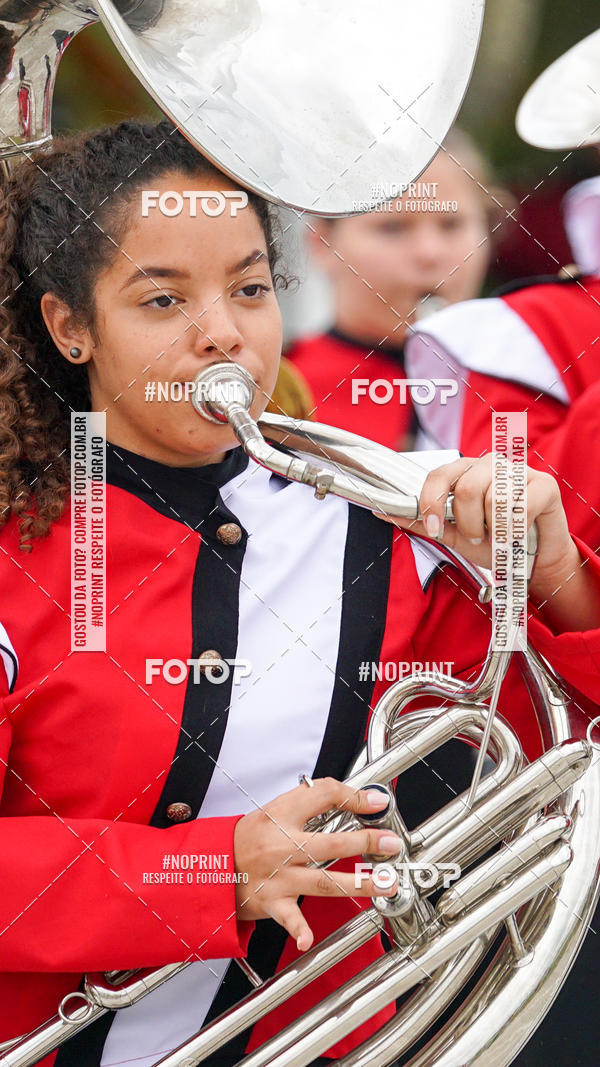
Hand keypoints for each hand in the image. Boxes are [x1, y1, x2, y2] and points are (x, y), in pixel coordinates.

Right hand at [233, 777, 402, 950]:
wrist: (212, 866)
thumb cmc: (248, 838)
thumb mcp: (275, 810)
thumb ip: (312, 802)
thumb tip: (356, 799)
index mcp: (282, 816)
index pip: (321, 795)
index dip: (352, 796)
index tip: (377, 803)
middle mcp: (281, 845)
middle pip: (329, 842)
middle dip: (365, 842)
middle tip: (391, 844)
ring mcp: (278, 876)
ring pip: (322, 881)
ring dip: (356, 884)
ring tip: (383, 884)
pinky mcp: (271, 902)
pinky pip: (288, 917)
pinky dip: (298, 929)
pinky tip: (308, 939)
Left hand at [376, 455, 576, 582]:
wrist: (535, 560)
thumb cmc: (495, 543)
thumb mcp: (455, 536)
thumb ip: (424, 524)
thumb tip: (384, 513)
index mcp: (465, 472)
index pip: (438, 475)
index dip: (431, 503)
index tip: (434, 529)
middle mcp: (490, 465)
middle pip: (465, 489)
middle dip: (468, 525)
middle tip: (476, 538)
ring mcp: (518, 471)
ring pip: (493, 499)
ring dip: (494, 530)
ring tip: (500, 537)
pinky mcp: (544, 484)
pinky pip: (520, 507)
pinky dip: (516, 529)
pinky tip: (520, 532)